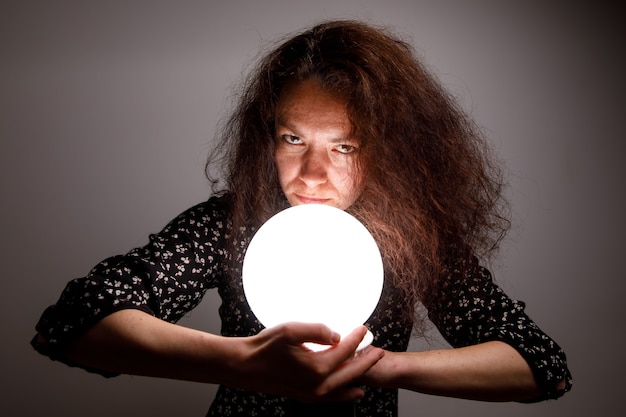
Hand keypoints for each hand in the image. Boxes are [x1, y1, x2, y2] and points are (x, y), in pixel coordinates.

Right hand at [233, 323, 383, 401]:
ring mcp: (311, 393)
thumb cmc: (264, 348)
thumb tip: (336, 335)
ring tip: (369, 369)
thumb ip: (317, 330)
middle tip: (378, 350)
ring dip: (358, 376)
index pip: (345, 351)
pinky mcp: (304, 396)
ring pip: (343, 387)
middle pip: (351, 372)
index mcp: (317, 368)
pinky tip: (350, 391)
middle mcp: (317, 385)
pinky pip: (331, 397)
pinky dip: (344, 394)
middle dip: (366, 360)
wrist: (244, 367)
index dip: (357, 338)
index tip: (363, 329)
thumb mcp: (291, 330)